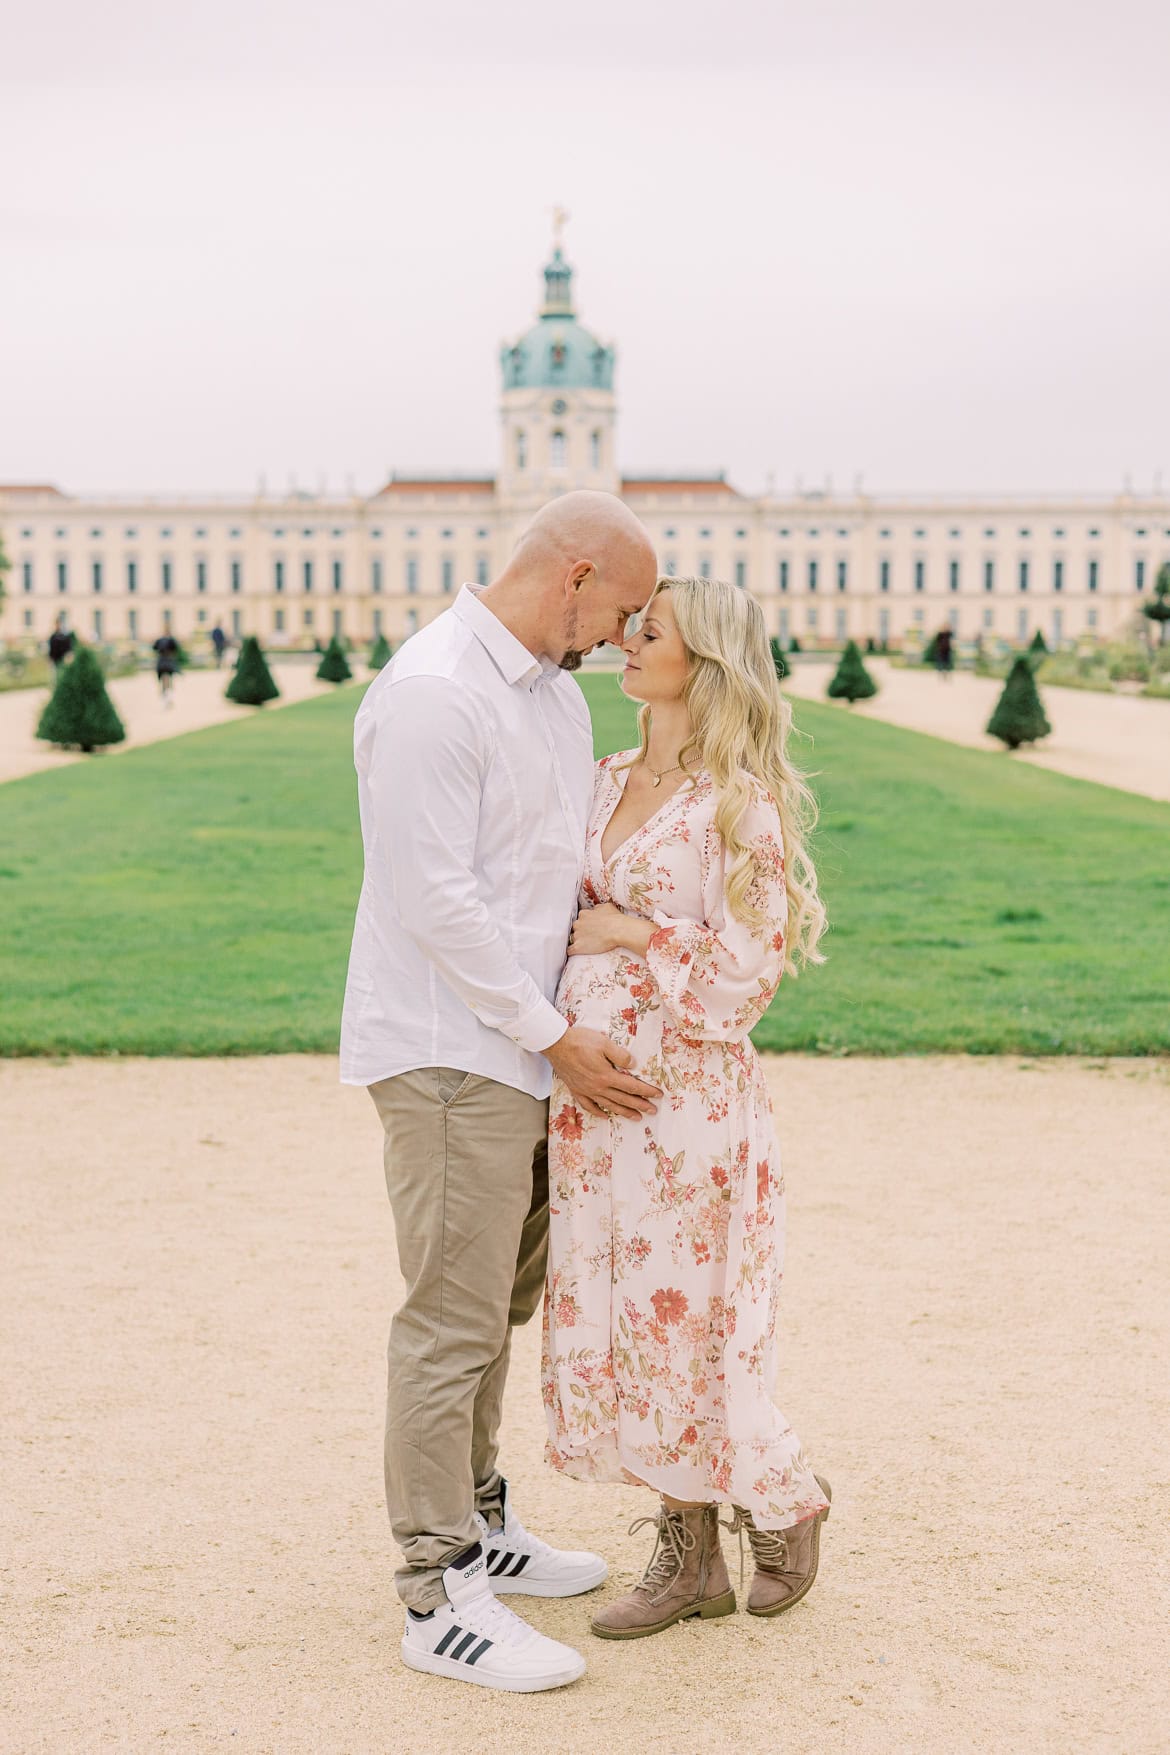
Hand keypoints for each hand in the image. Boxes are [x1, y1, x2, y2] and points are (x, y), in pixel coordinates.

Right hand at [544, 1026, 659, 1119]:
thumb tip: (633, 1065)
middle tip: (652, 1111)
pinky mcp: (576, 1090)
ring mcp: (586, 1090)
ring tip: (636, 1117)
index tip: (658, 1095)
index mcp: (606, 1076)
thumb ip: (621, 1055)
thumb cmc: (580, 1041)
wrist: (556, 1044)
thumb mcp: (604, 1043)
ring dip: (624, 1112)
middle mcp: (598, 1087)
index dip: (646, 1091)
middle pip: (623, 1099)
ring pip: (609, 1105)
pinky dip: (598, 1112)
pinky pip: (589, 1106)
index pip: (632, 1086)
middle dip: (640, 1105)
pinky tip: (605, 1116)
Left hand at [568, 902, 631, 956]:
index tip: (591, 927)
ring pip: (573, 938)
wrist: (618, 930)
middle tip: (591, 935)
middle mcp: (578, 923)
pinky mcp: (578, 947)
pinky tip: (574, 953)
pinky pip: (569, 950)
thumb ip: (597, 908)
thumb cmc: (615, 918)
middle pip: (576, 928)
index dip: (586, 923)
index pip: (581, 919)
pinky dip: (571, 951)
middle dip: (582, 931)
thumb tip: (595, 910)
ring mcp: (577, 935)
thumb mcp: (606, 907)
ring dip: (578, 941)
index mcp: (584, 914)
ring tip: (588, 944)